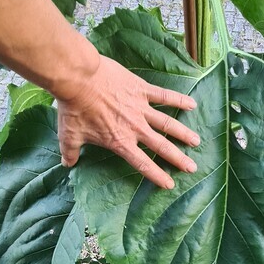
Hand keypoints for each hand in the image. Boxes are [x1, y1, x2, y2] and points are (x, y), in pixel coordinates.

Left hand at [57, 53, 199, 187]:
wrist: (79, 79)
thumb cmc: (74, 108)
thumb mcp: (69, 135)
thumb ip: (71, 152)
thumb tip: (67, 164)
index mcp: (120, 142)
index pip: (142, 163)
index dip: (157, 175)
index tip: (170, 184)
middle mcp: (135, 128)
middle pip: (161, 146)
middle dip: (178, 158)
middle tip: (192, 167)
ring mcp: (140, 108)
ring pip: (167, 123)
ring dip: (183, 133)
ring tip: (196, 140)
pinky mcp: (141, 89)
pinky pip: (164, 96)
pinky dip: (179, 100)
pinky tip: (192, 104)